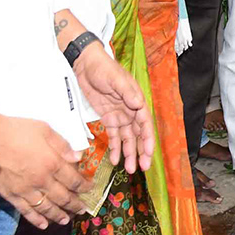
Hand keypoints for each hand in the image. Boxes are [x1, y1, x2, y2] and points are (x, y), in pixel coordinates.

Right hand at [0, 111, 87, 228]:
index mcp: (52, 163)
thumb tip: (79, 157)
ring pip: (46, 208)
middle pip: (63, 197)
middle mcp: (42, 181)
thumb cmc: (17, 130)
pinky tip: (43, 225)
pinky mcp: (11, 196)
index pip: (74, 180)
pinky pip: (26, 211)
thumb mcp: (45, 130)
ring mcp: (26, 190)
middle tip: (83, 210)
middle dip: (75, 205)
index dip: (84, 186)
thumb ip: (63, 146)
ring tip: (67, 220)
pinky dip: (36, 220)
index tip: (91, 189)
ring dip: (58, 215)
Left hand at [72, 47, 153, 173]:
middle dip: (141, 152)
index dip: (147, 140)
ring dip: (129, 153)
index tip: (148, 153)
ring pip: (127, 139)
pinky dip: (115, 148)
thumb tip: (139, 105)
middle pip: (138, 135)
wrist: (86, 65)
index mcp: (136, 101)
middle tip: (142, 168)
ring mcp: (120, 115)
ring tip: (130, 169)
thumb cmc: (104, 68)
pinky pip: (114, 136)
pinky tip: (114, 160)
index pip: (145, 124)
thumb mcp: (116, 79)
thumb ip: (127, 93)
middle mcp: (131, 110)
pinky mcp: (108, 118)